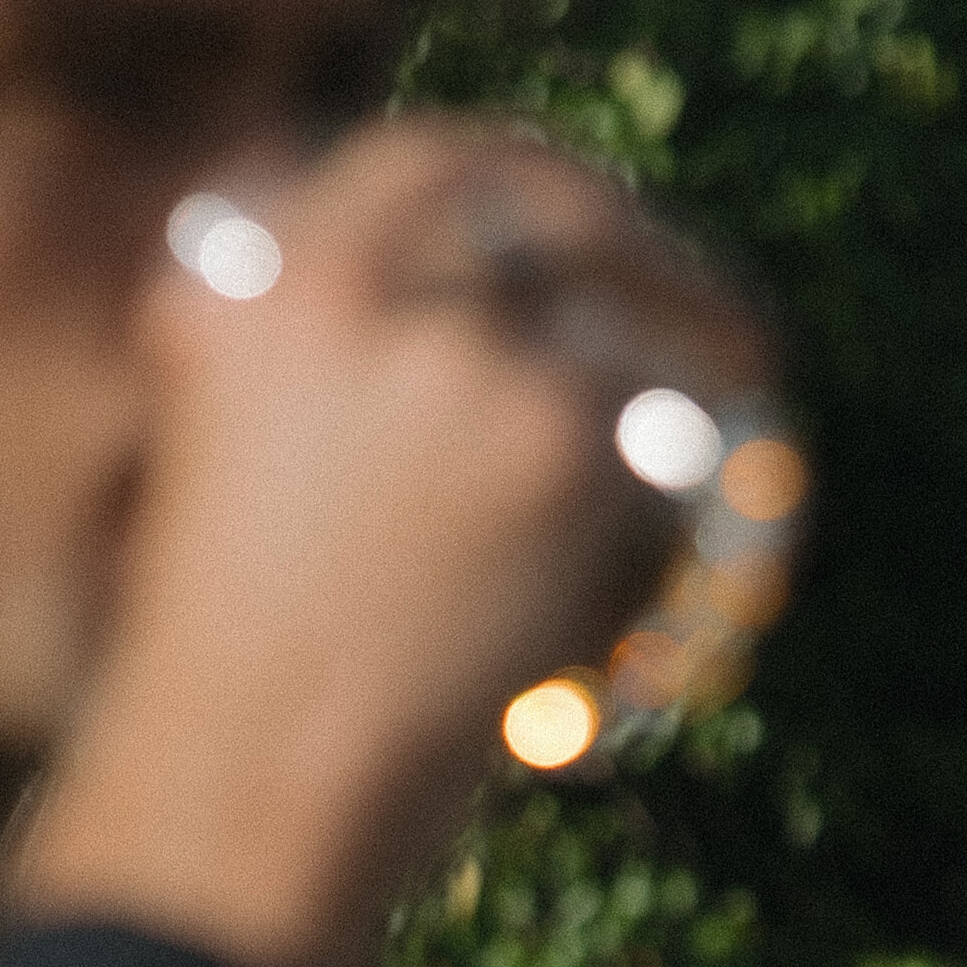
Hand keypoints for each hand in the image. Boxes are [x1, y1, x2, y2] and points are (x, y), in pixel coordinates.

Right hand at [17, 119, 770, 966]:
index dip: (517, 195)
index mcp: (247, 272)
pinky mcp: (568, 431)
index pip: (416, 163)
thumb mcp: (229, 478)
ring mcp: (467, 340)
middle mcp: (351, 270)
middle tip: (722, 328)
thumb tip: (496, 328)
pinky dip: (692, 524)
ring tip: (740, 454)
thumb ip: (324, 368)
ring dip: (701, 385)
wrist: (240, 804)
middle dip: (645, 257)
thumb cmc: (226, 698)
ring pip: (639, 320)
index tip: (579, 235)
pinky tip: (658, 611)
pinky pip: (682, 445)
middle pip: (547, 202)